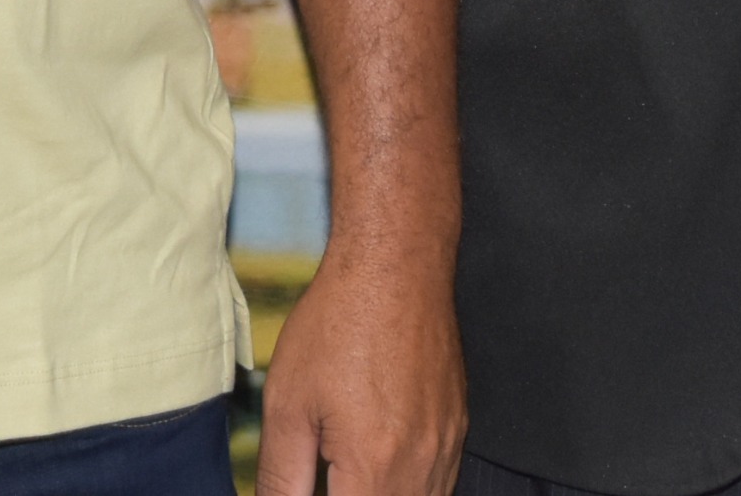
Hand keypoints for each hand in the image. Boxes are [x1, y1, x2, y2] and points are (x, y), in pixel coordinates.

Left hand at [255, 232, 464, 495]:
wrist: (396, 266)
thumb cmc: (339, 323)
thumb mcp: (288, 404)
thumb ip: (281, 476)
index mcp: (374, 467)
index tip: (309, 488)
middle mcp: (420, 466)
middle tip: (326, 477)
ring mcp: (446, 448)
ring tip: (347, 474)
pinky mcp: (458, 428)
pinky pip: (439, 483)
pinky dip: (409, 487)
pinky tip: (379, 465)